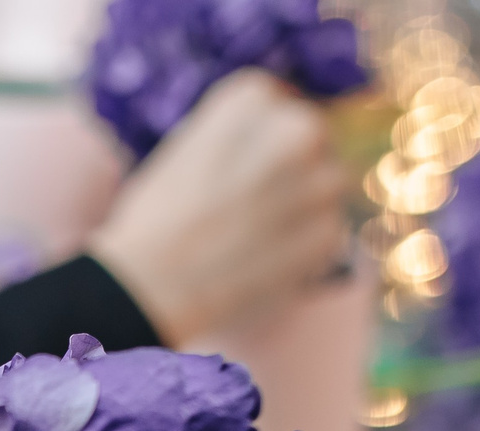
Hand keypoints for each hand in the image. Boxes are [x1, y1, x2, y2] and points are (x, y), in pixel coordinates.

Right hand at [88, 69, 350, 346]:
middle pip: (309, 137)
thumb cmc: (153, 219)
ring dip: (301, 203)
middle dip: (288, 166)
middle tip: (249, 202)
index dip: (257, 139)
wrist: (151, 284)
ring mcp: (319, 181)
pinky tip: (263, 258)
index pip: (276, 103)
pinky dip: (304, 244)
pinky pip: (328, 229)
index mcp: (252, 97)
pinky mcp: (328, 232)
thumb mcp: (186, 148)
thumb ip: (235, 137)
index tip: (234, 166)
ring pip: (326, 182)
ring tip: (255, 232)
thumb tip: (266, 149)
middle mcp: (295, 128)